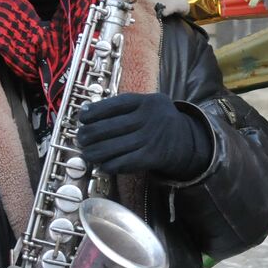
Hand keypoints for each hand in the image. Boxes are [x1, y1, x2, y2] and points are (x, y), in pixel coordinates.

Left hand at [75, 92, 211, 178]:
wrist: (188, 143)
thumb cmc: (159, 123)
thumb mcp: (149, 107)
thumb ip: (126, 109)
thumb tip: (89, 114)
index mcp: (148, 101)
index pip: (116, 104)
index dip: (95, 111)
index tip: (82, 117)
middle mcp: (151, 117)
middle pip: (112, 126)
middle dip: (91, 134)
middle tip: (80, 139)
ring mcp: (152, 137)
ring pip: (116, 146)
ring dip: (96, 152)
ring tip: (86, 154)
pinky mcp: (154, 156)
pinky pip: (126, 162)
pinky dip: (111, 165)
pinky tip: (102, 166)